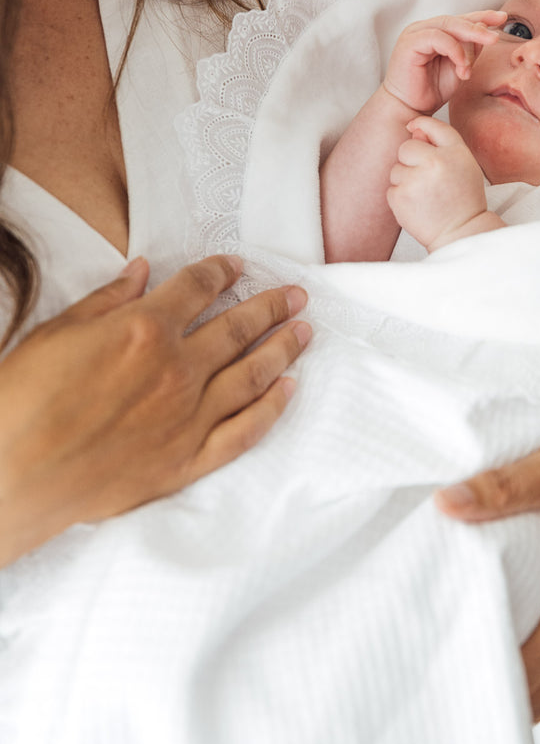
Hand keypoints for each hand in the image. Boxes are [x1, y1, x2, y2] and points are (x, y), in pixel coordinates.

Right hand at [0, 254, 309, 565]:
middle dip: (272, 306)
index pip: (199, 288)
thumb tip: (143, 272)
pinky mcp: (186, 461)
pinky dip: (271, 409)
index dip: (222, 272)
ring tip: (305, 331)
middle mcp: (177, 369)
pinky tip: (289, 390)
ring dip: (283, 349)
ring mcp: (187, 417)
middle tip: (297, 295)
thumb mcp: (58, 332)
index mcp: (145, 328)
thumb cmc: (23, 401)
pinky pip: (243, 431)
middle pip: (239, 327)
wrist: (12, 477)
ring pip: (252, 375)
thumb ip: (108, 299)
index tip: (237, 267)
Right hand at [382, 10, 505, 114]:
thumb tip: (485, 31)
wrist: (410, 110)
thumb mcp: (459, 67)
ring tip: (472, 64)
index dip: (482, 16)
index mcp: (435, 31)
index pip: (461, 19)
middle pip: (456, 20)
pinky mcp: (408, 43)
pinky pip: (437, 38)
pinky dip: (454, 50)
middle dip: (479, 27)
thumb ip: (470, 49)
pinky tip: (461, 66)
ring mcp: (415, 33)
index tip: (503, 17)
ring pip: (448, 26)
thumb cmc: (432, 91)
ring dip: (466, 43)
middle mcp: (424, 28)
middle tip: (496, 37)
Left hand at [387, 116, 497, 249]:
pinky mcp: (399, 200)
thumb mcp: (463, 159)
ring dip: (406, 180)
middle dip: (413, 161)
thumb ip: (439, 135)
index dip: (423, 137)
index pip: (425, 127)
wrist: (461, 231)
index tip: (427, 149)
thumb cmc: (463, 194)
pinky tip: (418, 205)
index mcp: (450, 152)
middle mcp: (432, 164)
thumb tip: (412, 126)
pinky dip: (401, 197)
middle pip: (405, 149)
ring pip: (396, 170)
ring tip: (426, 194)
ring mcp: (413, 182)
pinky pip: (391, 189)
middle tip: (430, 179)